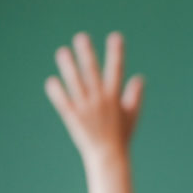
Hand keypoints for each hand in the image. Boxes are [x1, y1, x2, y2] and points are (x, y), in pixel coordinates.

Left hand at [45, 32, 143, 163]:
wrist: (108, 156)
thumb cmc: (122, 135)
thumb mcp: (132, 114)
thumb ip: (135, 95)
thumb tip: (140, 78)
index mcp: (115, 97)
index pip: (116, 70)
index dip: (116, 53)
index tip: (116, 36)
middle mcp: (100, 100)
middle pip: (92, 73)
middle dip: (87, 54)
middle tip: (82, 37)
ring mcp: (85, 108)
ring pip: (75, 83)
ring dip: (68, 67)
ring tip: (62, 51)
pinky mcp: (73, 117)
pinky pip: (63, 102)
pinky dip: (57, 91)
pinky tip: (52, 81)